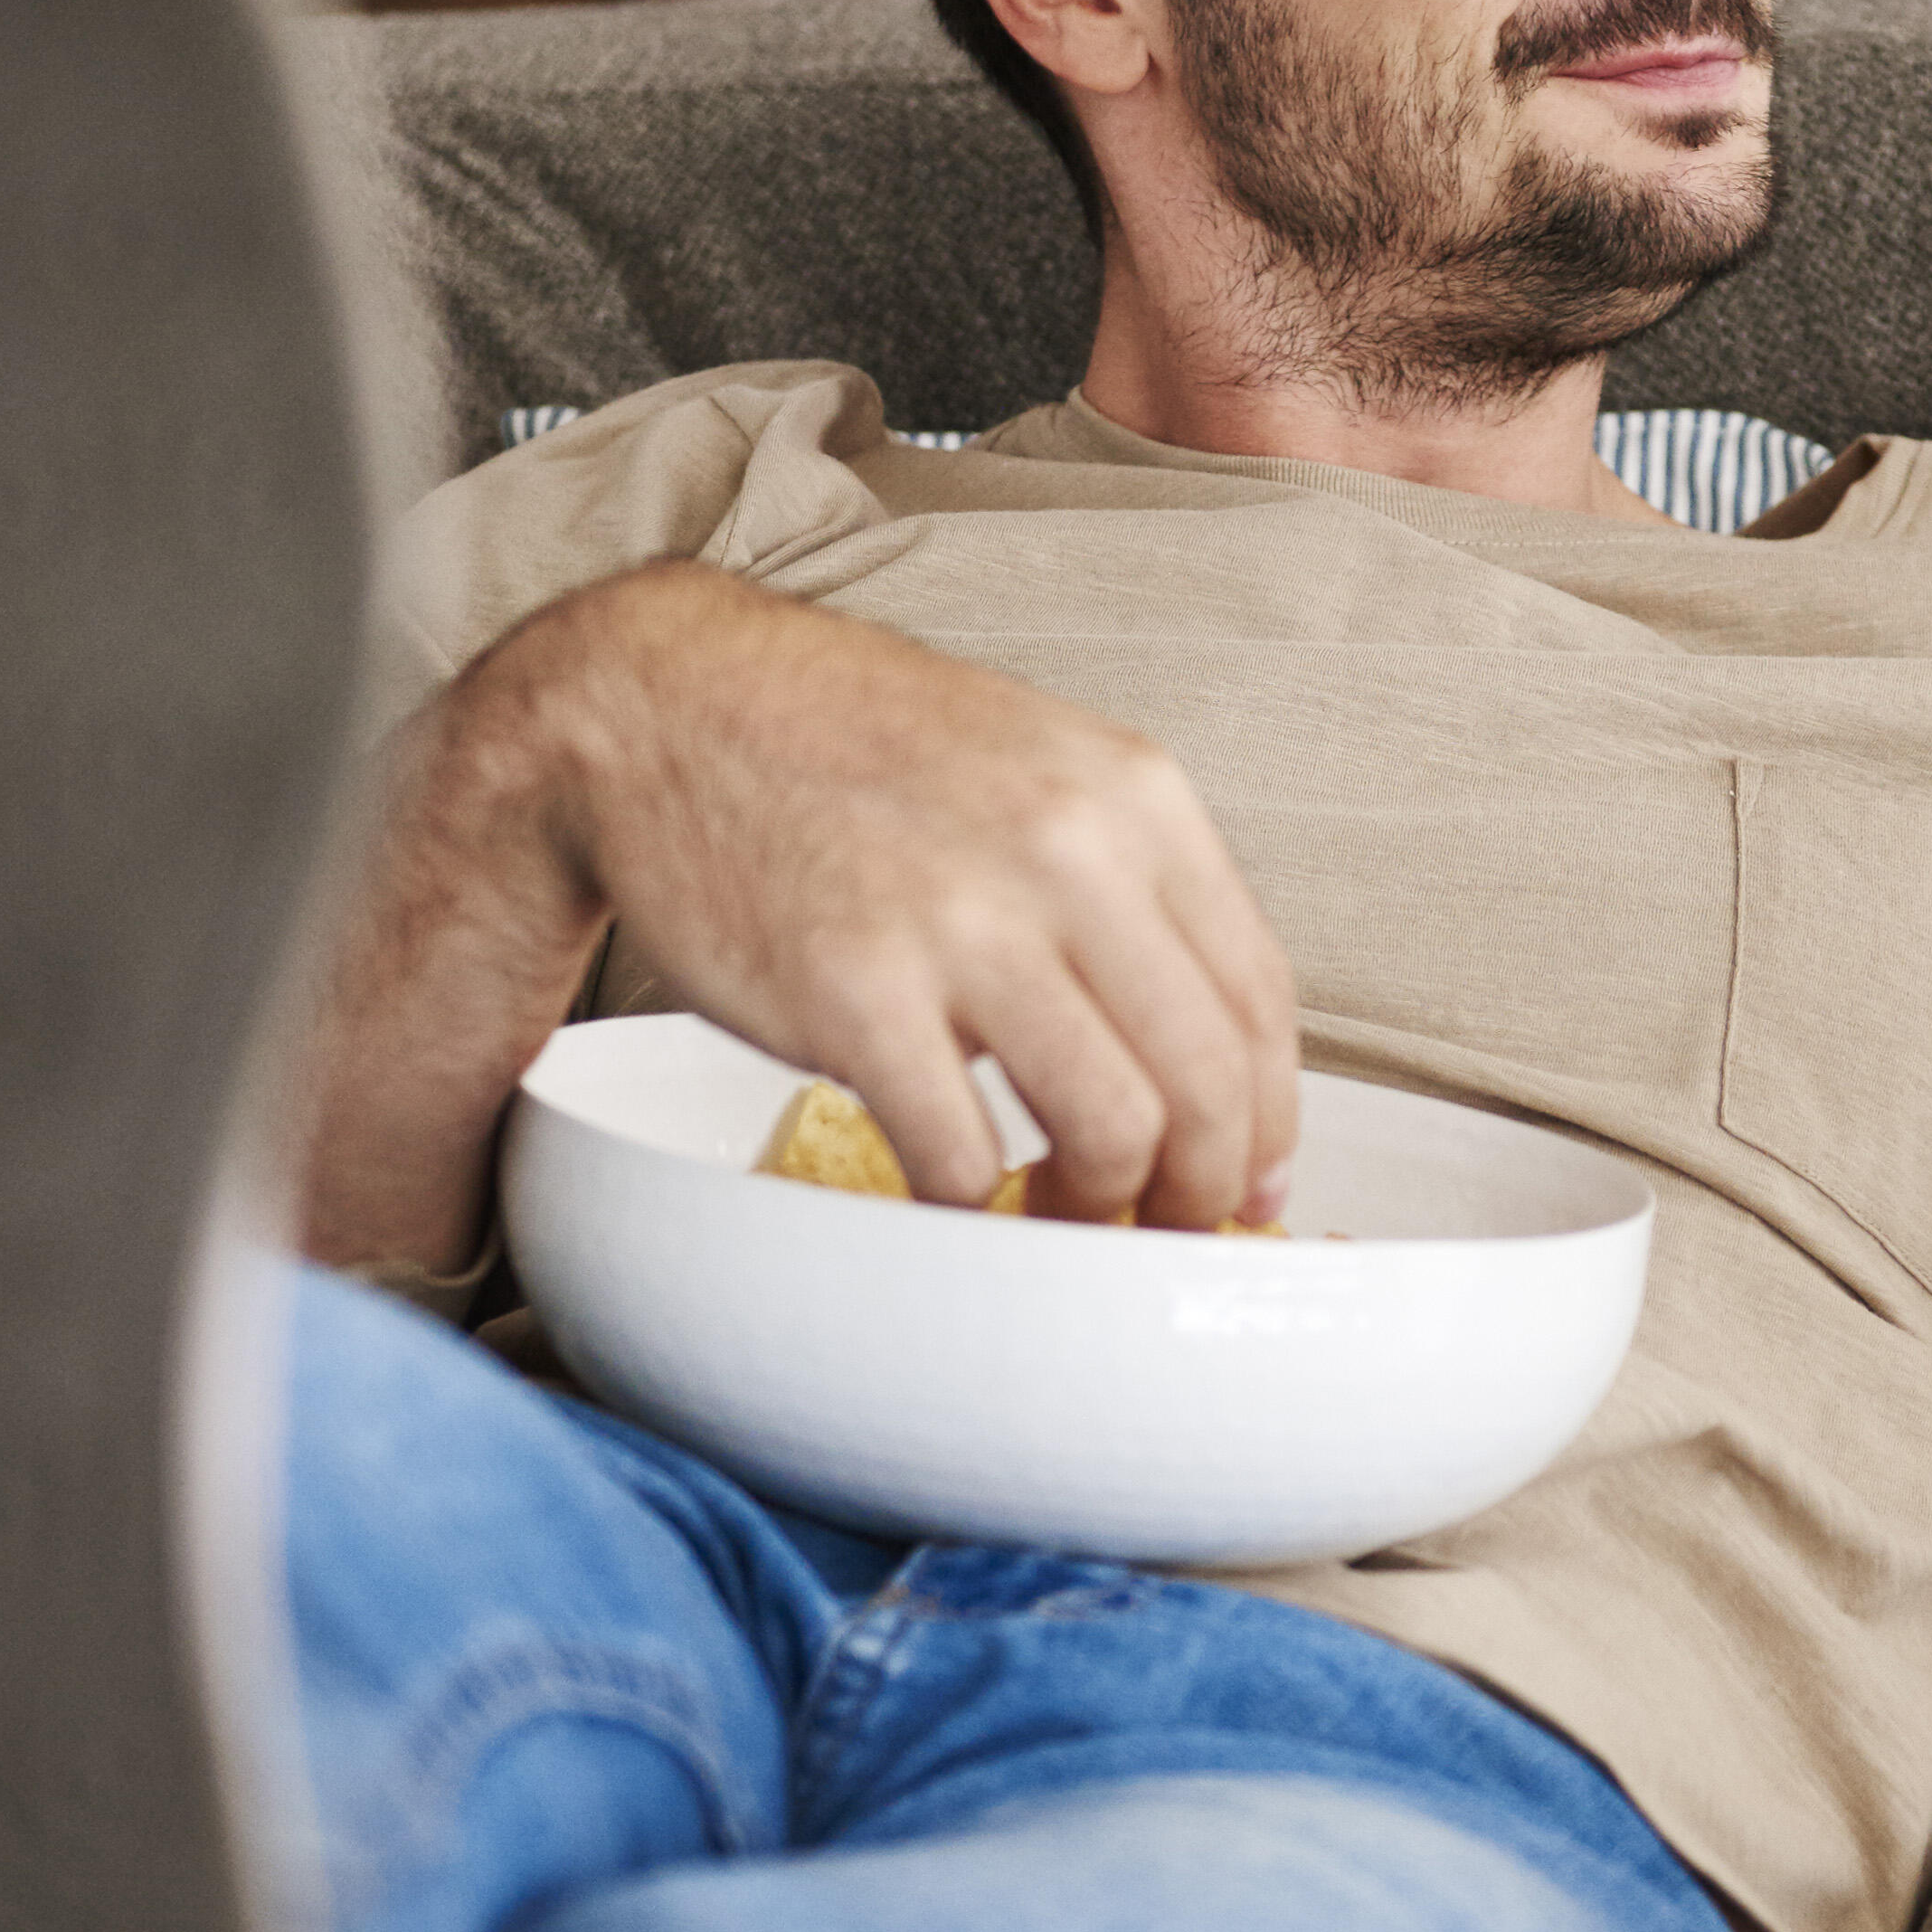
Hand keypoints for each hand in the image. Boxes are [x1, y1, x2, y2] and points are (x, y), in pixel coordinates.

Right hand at [302, 562, 1301, 1271]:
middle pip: (1207, 1081)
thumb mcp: (1033, 766)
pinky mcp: (855, 994)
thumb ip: (1124, 883)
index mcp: (1132, 799)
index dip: (1267, 1117)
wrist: (663, 705)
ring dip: (1098, 1208)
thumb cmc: (847, 748)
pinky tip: (954, 1195)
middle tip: (1164, 1227)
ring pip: (1112, 1130)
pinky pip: (960, 1154)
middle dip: (1202, 1188)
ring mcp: (963, 924)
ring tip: (1060, 1212)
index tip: (1250, 1178)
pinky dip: (970, 1205)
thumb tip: (1200, 1042)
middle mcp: (1070, 853)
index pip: (1258, 995)